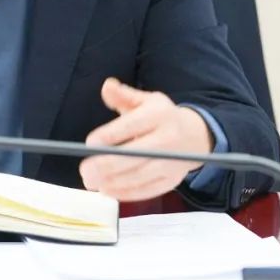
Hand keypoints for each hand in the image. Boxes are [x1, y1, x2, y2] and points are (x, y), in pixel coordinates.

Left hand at [79, 77, 213, 201]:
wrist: (195, 136)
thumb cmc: (162, 117)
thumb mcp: (145, 100)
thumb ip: (123, 95)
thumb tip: (107, 86)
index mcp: (159, 115)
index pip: (131, 126)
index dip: (108, 136)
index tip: (90, 143)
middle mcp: (168, 139)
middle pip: (134, 155)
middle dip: (105, 164)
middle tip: (85, 170)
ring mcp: (172, 162)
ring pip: (138, 176)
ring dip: (112, 182)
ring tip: (91, 181)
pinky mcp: (172, 180)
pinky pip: (147, 190)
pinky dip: (125, 192)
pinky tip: (107, 189)